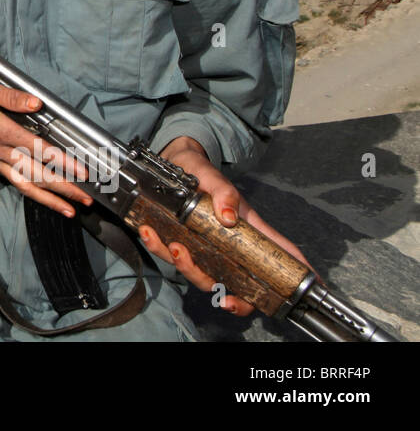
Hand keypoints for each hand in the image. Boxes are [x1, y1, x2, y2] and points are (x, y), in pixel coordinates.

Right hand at [0, 77, 92, 217]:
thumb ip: (10, 97)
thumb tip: (36, 103)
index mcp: (0, 130)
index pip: (38, 150)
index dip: (62, 162)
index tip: (81, 172)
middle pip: (35, 175)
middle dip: (63, 189)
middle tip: (85, 200)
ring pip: (24, 185)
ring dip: (48, 199)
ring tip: (68, 210)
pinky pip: (12, 181)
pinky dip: (30, 192)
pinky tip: (42, 196)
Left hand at [138, 137, 315, 315]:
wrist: (170, 163)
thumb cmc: (198, 171)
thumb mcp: (211, 175)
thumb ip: (223, 192)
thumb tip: (228, 216)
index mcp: (247, 230)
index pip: (278, 252)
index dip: (298, 270)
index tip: (315, 286)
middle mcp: (228, 245)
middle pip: (241, 283)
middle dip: (237, 301)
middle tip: (224, 297)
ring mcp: (204, 247)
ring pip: (204, 276)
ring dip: (189, 270)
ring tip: (176, 248)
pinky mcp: (179, 242)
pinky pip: (170, 256)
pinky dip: (158, 248)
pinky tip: (149, 233)